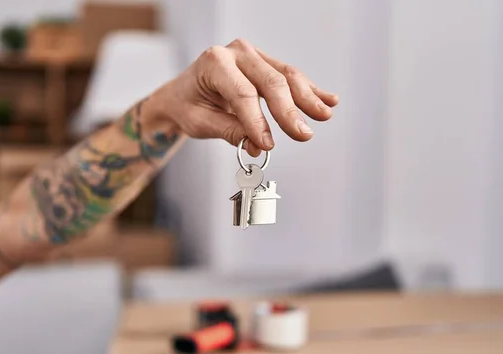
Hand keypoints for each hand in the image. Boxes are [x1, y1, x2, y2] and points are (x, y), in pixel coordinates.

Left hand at [151, 38, 338, 155]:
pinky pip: (290, 77)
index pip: (243, 93)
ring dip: (307, 98)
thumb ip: (230, 132)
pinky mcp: (265, 64)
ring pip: (286, 76)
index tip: (267, 145)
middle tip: (303, 135)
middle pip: (270, 81)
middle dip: (289, 111)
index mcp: (214, 62)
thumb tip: (257, 146)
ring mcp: (253, 55)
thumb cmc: (188, 106)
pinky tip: (328, 100)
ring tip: (324, 115)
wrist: (182, 94)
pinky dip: (310, 90)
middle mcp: (236, 52)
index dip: (257, 121)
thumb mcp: (201, 122)